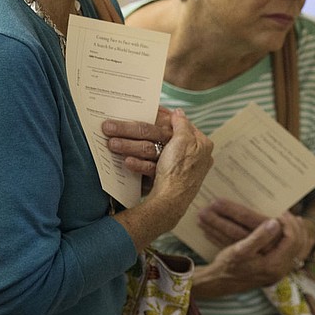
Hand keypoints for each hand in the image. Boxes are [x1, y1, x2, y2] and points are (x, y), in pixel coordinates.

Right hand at [111, 110, 212, 250]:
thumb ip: (182, 124)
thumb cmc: (179, 170)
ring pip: (153, 152)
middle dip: (137, 133)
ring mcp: (179, 170)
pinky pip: (151, 168)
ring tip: (113, 144)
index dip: (163, 116)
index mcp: (202, 145)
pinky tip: (127, 161)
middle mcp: (193, 157)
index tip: (147, 111)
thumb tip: (179, 112)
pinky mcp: (167, 181)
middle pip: (161, 139)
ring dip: (133, 147)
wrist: (169, 203)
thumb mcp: (183, 141)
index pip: (180, 125)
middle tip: (119, 128)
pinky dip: (139, 165)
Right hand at [194, 202, 314, 294]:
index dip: (289, 223)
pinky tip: (288, 233)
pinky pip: (294, 255)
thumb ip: (259, 237)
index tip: (281, 212)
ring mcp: (279, 272)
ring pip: (300, 251)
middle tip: (288, 214)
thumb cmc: (228, 265)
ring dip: (299, 234)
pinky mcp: (276, 271)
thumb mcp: (240, 249)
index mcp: (273, 265)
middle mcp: (280, 271)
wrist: (220, 283)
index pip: (292, 240)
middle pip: (300, 245)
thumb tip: (275, 223)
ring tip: (294, 220)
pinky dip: (295, 242)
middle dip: (296, 227)